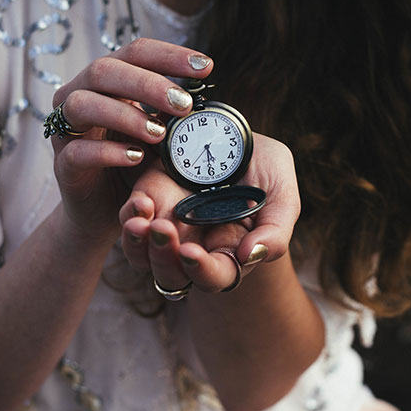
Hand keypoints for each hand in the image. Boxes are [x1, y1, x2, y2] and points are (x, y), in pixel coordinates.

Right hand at [49, 39, 211, 239]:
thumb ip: (172, 113)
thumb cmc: (134, 163)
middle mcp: (80, 95)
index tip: (206, 67)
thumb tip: (206, 97)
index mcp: (106, 81)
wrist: (106, 211)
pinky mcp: (62, 164)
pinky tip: (136, 156)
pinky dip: (108, 152)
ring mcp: (66, 129)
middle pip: (104, 70)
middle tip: (184, 104)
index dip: (169, 55)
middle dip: (148, 84)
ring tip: (159, 134)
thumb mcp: (159, 133)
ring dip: (125, 115)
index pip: (135, 52)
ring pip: (83, 104)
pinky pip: (77, 150)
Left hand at [118, 133, 301, 292]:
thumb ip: (276, 231)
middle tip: (162, 230)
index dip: (203, 271)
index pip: (215, 277)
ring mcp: (168, 227)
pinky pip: (129, 221)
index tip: (191, 252)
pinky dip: (129, 217)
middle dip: (163, 259)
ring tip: (141, 223)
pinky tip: (141, 202)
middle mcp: (195, 246)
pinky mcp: (147, 202)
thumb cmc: (263, 169)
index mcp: (230, 252)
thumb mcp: (281, 194)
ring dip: (138, 246)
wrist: (232, 133)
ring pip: (142, 257)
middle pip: (172, 276)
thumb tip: (252, 256)